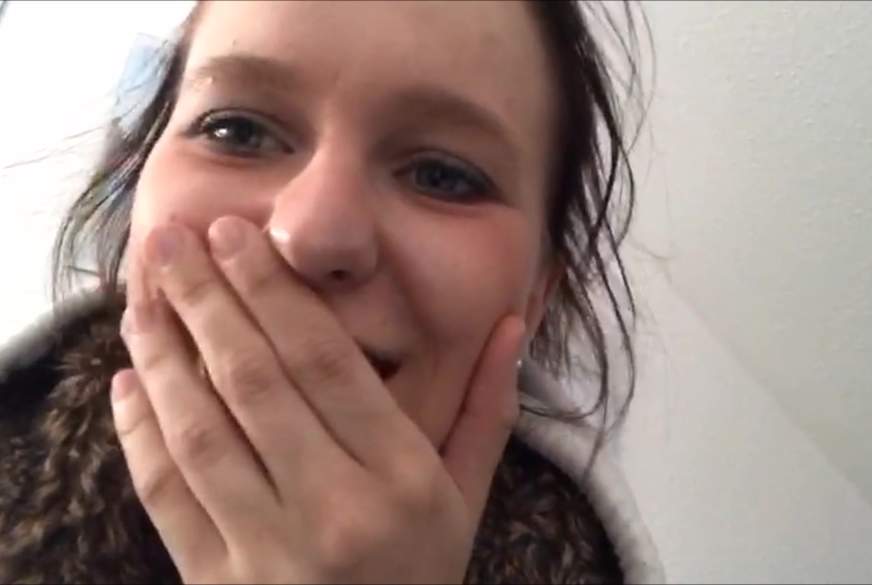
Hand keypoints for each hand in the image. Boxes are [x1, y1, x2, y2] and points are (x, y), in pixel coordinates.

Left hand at [112, 216, 525, 583]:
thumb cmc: (421, 575)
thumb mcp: (467, 499)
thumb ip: (487, 410)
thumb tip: (512, 325)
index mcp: (402, 480)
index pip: (325, 363)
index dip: (273, 291)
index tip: (235, 236)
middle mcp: (335, 509)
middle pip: (255, 381)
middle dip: (207, 299)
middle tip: (174, 237)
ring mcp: (269, 550)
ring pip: (200, 430)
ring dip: (164, 353)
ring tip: (143, 294)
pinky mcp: (217, 582)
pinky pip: (166, 496)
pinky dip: (140, 433)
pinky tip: (129, 381)